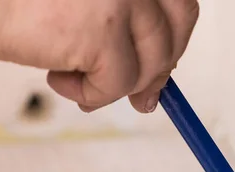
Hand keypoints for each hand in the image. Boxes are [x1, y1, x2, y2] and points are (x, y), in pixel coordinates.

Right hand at [0, 0, 199, 112]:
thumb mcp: (83, 2)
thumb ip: (117, 24)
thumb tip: (148, 81)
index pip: (177, 5)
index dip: (172, 40)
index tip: (157, 69)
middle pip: (176, 30)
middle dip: (159, 70)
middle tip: (141, 98)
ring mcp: (123, 0)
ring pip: (149, 65)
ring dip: (116, 85)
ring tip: (74, 82)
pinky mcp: (103, 33)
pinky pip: (118, 85)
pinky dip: (92, 95)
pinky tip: (56, 80)